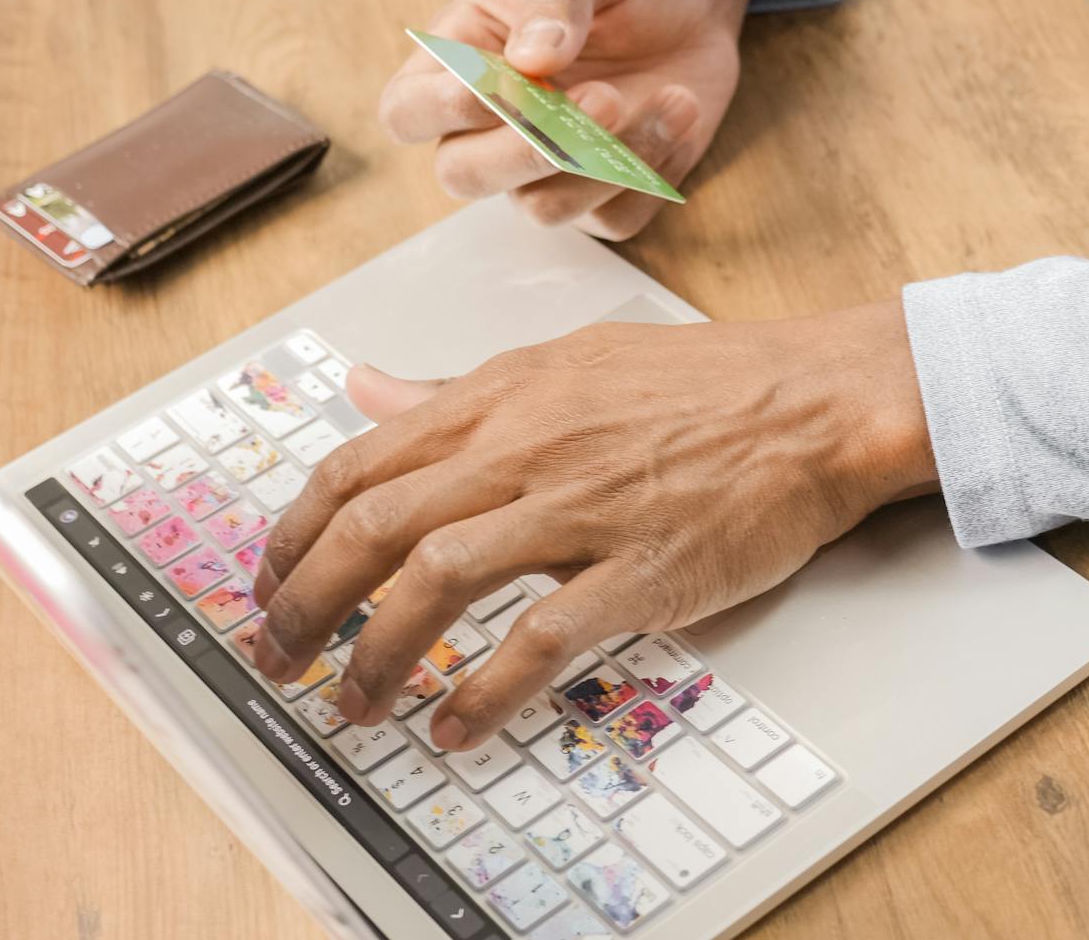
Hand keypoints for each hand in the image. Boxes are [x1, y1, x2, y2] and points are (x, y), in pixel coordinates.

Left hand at [251, 301, 937, 749]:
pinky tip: (456, 727)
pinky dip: (486, 690)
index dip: (294, 534)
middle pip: (376, 526)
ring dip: (377, 654)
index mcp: (502, 395)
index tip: (269, 583)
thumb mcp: (567, 361)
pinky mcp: (644, 569)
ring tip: (353, 705)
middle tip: (279, 657)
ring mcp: (583, 508)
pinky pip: (542, 636)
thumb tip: (368, 390)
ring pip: (439, 578)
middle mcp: (527, 445)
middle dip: (306, 604)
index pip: (359, 464)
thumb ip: (460, 390)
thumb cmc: (708, 383)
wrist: (818, 401)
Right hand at [380, 0, 765, 239]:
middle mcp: (492, 126)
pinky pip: (615, 220)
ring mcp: (548, 168)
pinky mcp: (607, 194)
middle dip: (528, 150)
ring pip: (543, 209)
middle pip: (464, 176)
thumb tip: (530, 60)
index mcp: (460, 61)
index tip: (503, 80)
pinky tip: (681, 109)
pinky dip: (653, 173)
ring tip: (672, 94)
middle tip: (603, 97)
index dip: (438, 110)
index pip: (406, 112)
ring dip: (607, 163)